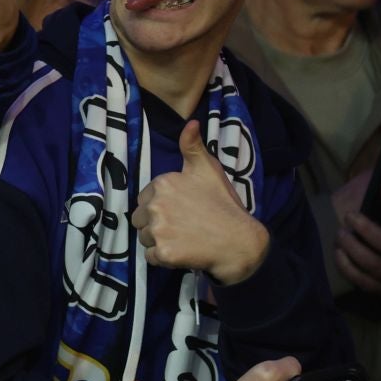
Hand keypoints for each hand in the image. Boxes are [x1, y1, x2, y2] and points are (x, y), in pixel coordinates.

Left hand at [131, 121, 269, 284]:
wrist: (240, 240)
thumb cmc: (223, 204)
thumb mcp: (208, 170)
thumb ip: (193, 146)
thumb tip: (190, 122)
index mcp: (162, 184)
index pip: (145, 198)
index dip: (160, 206)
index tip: (181, 210)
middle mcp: (155, 205)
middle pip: (140, 219)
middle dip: (155, 224)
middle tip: (181, 226)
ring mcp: (158, 230)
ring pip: (144, 238)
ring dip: (158, 241)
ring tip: (183, 238)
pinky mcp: (163, 253)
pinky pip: (150, 257)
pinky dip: (162, 258)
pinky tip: (181, 251)